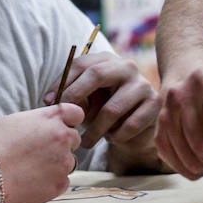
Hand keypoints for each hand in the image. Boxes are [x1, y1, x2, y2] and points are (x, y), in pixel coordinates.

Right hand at [0, 104, 84, 202]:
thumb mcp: (15, 120)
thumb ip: (37, 120)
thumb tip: (43, 125)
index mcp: (51, 119)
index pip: (77, 113)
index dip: (69, 121)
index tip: (61, 127)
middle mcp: (62, 138)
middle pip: (75, 139)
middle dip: (62, 143)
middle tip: (42, 150)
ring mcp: (63, 162)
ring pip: (69, 161)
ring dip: (57, 163)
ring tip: (33, 167)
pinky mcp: (60, 183)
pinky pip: (63, 180)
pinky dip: (52, 181)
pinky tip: (34, 179)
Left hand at [44, 52, 158, 150]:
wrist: (136, 128)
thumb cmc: (105, 110)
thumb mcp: (87, 100)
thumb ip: (72, 97)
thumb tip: (50, 102)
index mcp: (107, 60)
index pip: (81, 63)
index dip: (62, 82)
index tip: (47, 101)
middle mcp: (126, 66)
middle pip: (97, 74)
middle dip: (76, 96)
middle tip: (66, 118)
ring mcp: (142, 84)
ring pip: (112, 108)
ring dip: (95, 129)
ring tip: (86, 141)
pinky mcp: (154, 104)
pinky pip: (130, 125)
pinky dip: (116, 136)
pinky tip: (111, 139)